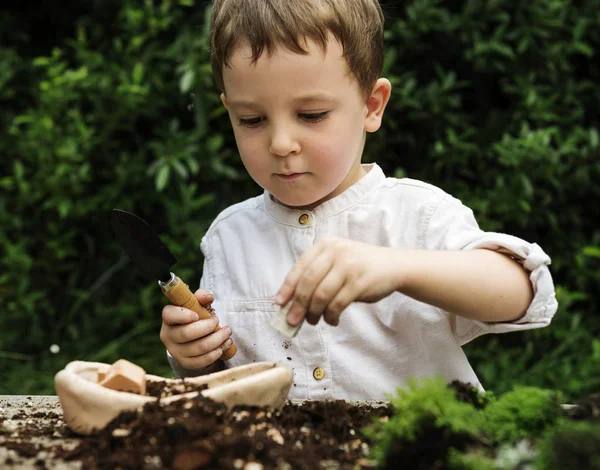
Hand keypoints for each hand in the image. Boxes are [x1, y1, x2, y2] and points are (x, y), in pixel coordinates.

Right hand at [160, 289, 232, 369]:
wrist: (192, 338)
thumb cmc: (195, 316)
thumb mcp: (196, 304)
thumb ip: (201, 297)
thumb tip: (209, 297)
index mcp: (169, 318)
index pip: (169, 315)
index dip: (184, 315)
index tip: (197, 315)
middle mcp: (168, 336)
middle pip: (186, 333)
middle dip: (207, 327)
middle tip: (218, 321)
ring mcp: (175, 351)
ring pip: (198, 348)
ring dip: (217, 339)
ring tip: (227, 332)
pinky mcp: (185, 363)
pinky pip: (203, 360)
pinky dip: (217, 352)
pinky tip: (225, 344)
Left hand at [274, 237, 403, 326]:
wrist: (393, 266)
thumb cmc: (359, 267)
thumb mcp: (336, 261)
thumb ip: (317, 275)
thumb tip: (292, 303)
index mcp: (325, 245)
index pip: (300, 268)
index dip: (287, 287)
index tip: (278, 304)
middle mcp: (335, 252)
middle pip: (308, 283)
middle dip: (297, 305)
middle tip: (291, 321)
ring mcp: (348, 266)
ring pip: (321, 295)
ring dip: (314, 313)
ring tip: (313, 321)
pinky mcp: (359, 281)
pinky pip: (337, 304)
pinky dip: (330, 316)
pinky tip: (331, 320)